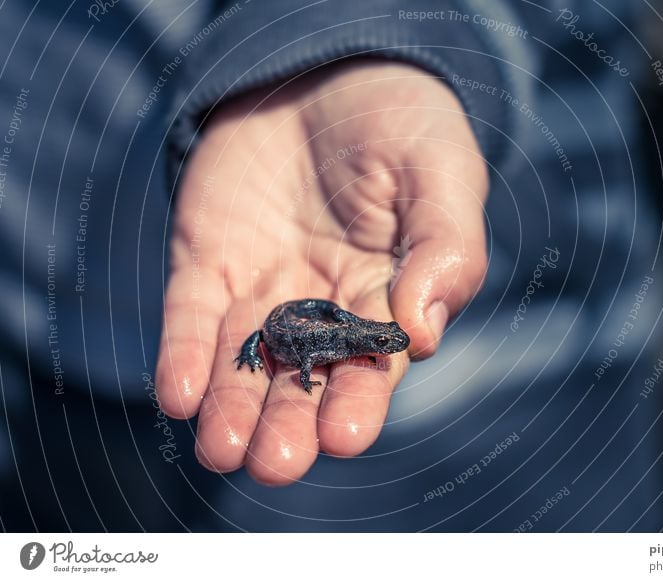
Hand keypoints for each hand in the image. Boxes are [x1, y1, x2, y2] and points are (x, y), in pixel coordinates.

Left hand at [155, 61, 487, 484]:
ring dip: (231, 409)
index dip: (359, 402)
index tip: (344, 435)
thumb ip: (445, 248)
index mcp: (386, 296)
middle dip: (288, 425)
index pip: (373, 365)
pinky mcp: (208, 261)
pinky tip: (179, 393)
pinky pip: (191, 318)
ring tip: (222, 448)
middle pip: (304, 381)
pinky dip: (183, 356)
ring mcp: (262, 287)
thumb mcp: (443, 172)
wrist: (326, 69)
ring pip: (245, 364)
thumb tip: (427, 331)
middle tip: (274, 462)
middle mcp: (323, 307)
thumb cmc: (403, 122)